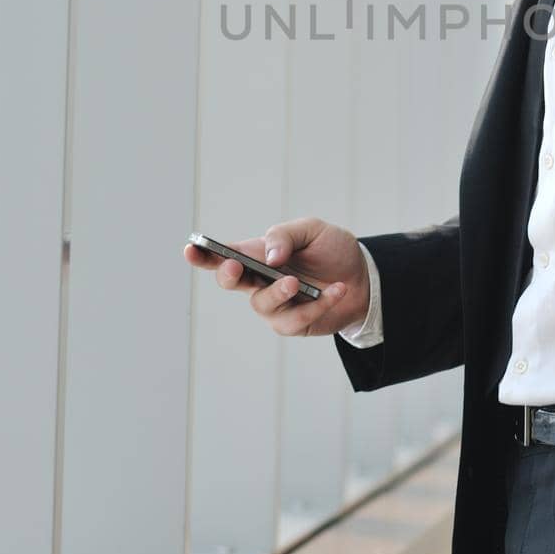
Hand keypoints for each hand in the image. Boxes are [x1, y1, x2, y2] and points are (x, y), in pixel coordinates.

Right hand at [182, 214, 370, 337]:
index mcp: (258, 254)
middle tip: (236, 267)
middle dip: (228, 275)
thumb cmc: (331, 250)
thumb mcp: (312, 230)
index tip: (190, 249)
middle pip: (230, 282)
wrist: (364, 278)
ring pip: (261, 304)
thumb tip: (270, 256)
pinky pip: (295, 319)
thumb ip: (286, 235)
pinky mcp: (293, 323)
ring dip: (277, 292)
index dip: (202, 254)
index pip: (223, 254)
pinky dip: (318, 303)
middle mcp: (259, 281)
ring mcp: (274, 304)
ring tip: (296, 282)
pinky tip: (336, 289)